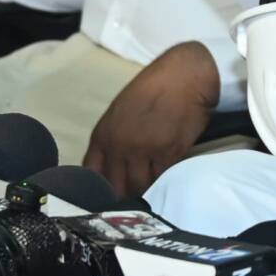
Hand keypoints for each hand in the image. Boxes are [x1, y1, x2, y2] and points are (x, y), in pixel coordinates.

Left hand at [83, 41, 221, 199]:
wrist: (184, 76)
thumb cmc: (152, 89)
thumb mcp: (120, 112)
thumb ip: (112, 140)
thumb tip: (111, 167)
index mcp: (103, 134)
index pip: (92, 174)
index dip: (99, 189)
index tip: (108, 195)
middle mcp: (119, 146)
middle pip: (117, 187)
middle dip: (123, 195)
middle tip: (132, 198)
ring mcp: (144, 151)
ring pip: (141, 187)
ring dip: (146, 191)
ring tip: (151, 190)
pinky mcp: (169, 153)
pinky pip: (162, 178)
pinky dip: (164, 182)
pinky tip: (166, 179)